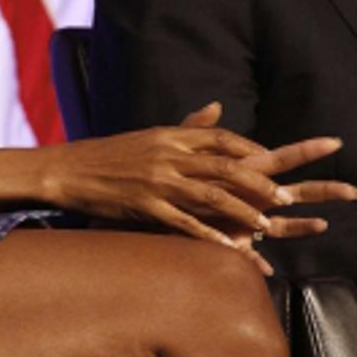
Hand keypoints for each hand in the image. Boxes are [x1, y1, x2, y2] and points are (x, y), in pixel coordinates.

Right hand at [42, 102, 356, 272]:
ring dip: (242, 211)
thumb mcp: (150, 135)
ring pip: (210, 195)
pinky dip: (209, 235)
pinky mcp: (144, 206)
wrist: (67, 169)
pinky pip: (183, 223)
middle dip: (260, 183)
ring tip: (266, 225)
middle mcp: (169, 155)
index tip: (276, 162)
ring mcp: (157, 181)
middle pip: (226, 166)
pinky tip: (228, 248)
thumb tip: (218, 109)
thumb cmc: (108, 155)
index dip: (252, 151)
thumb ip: (188, 126)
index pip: (223, 139)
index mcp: (172, 136)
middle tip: (288, 198)